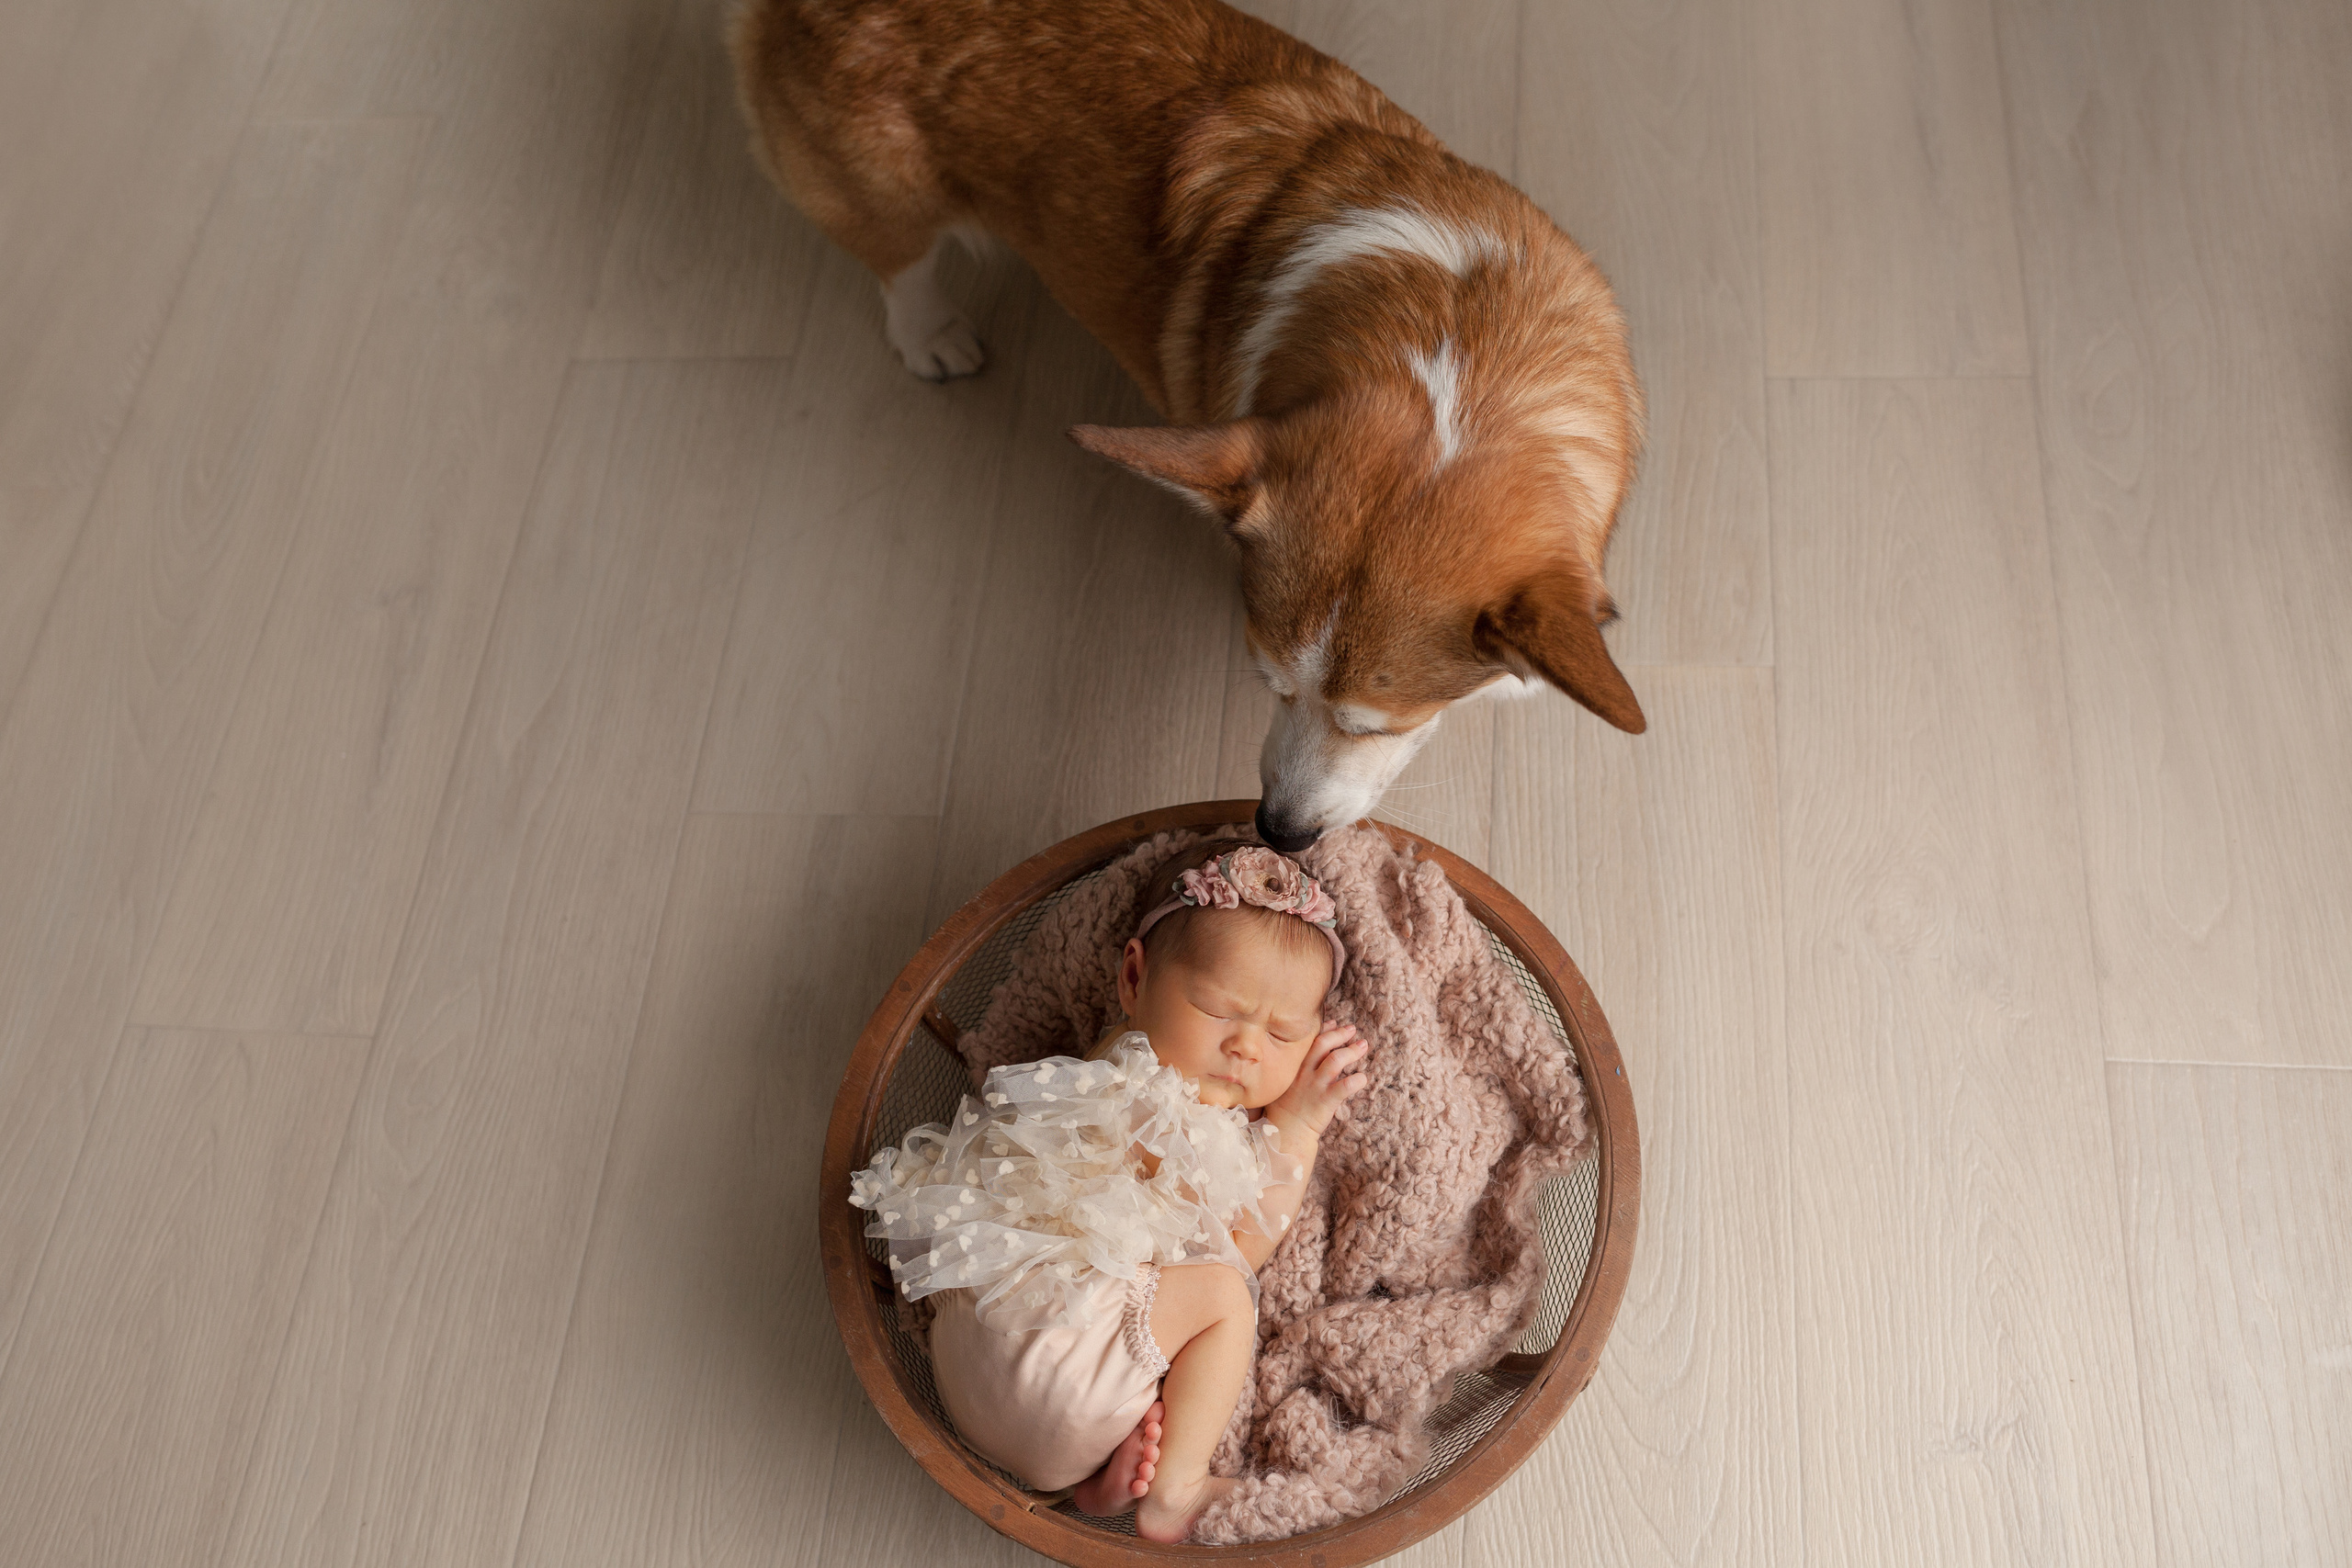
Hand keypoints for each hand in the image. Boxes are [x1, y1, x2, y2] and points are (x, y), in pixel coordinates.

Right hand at [1264, 1023, 1369, 1138]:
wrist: (1286, 1131)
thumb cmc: (1287, 1106)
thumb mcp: (1287, 1081)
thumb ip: (1298, 1066)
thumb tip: (1312, 1049)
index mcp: (1294, 1066)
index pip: (1309, 1040)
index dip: (1324, 1029)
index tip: (1335, 1023)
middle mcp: (1304, 1072)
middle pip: (1323, 1044)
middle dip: (1339, 1034)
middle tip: (1353, 1030)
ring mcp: (1315, 1086)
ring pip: (1335, 1061)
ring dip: (1352, 1051)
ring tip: (1363, 1045)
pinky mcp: (1326, 1101)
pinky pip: (1345, 1086)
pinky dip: (1357, 1080)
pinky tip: (1363, 1078)